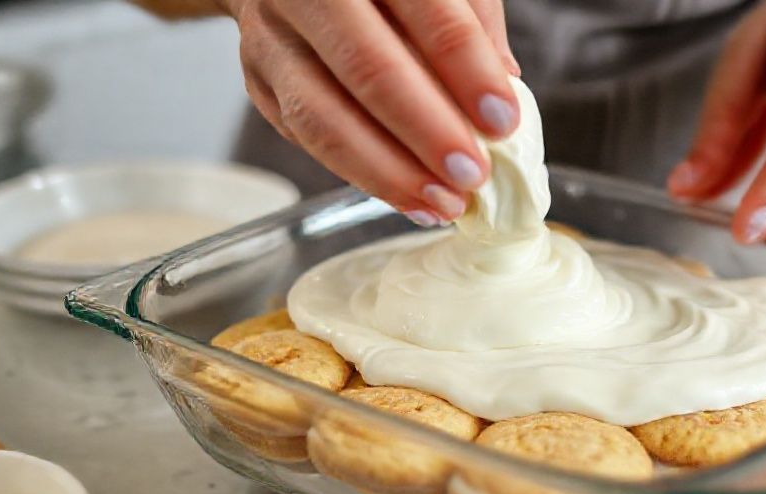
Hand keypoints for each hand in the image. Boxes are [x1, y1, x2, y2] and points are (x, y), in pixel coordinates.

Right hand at [219, 0, 520, 224]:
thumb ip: (474, 19)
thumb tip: (506, 84)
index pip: (427, 11)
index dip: (467, 70)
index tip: (503, 121)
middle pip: (367, 67)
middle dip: (426, 131)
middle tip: (472, 175)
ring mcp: (273, 39)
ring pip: (323, 117)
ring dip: (390, 172)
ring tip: (444, 203)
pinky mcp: (259, 84)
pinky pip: (308, 140)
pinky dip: (363, 177)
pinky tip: (410, 198)